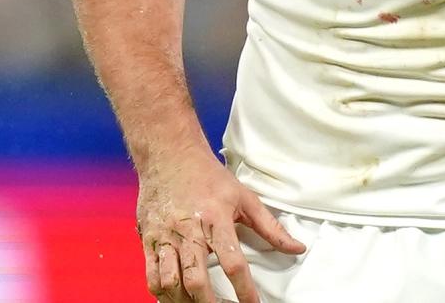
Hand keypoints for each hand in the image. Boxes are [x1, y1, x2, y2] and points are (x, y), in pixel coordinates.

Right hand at [137, 149, 305, 302]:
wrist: (169, 155)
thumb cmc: (208, 177)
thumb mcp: (245, 198)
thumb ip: (270, 227)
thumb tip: (296, 248)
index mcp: (216, 220)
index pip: (233, 263)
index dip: (244, 290)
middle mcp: (189, 231)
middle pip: (196, 279)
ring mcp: (165, 237)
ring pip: (170, 282)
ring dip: (184, 301)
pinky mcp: (148, 239)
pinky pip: (151, 275)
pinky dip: (161, 293)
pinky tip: (175, 298)